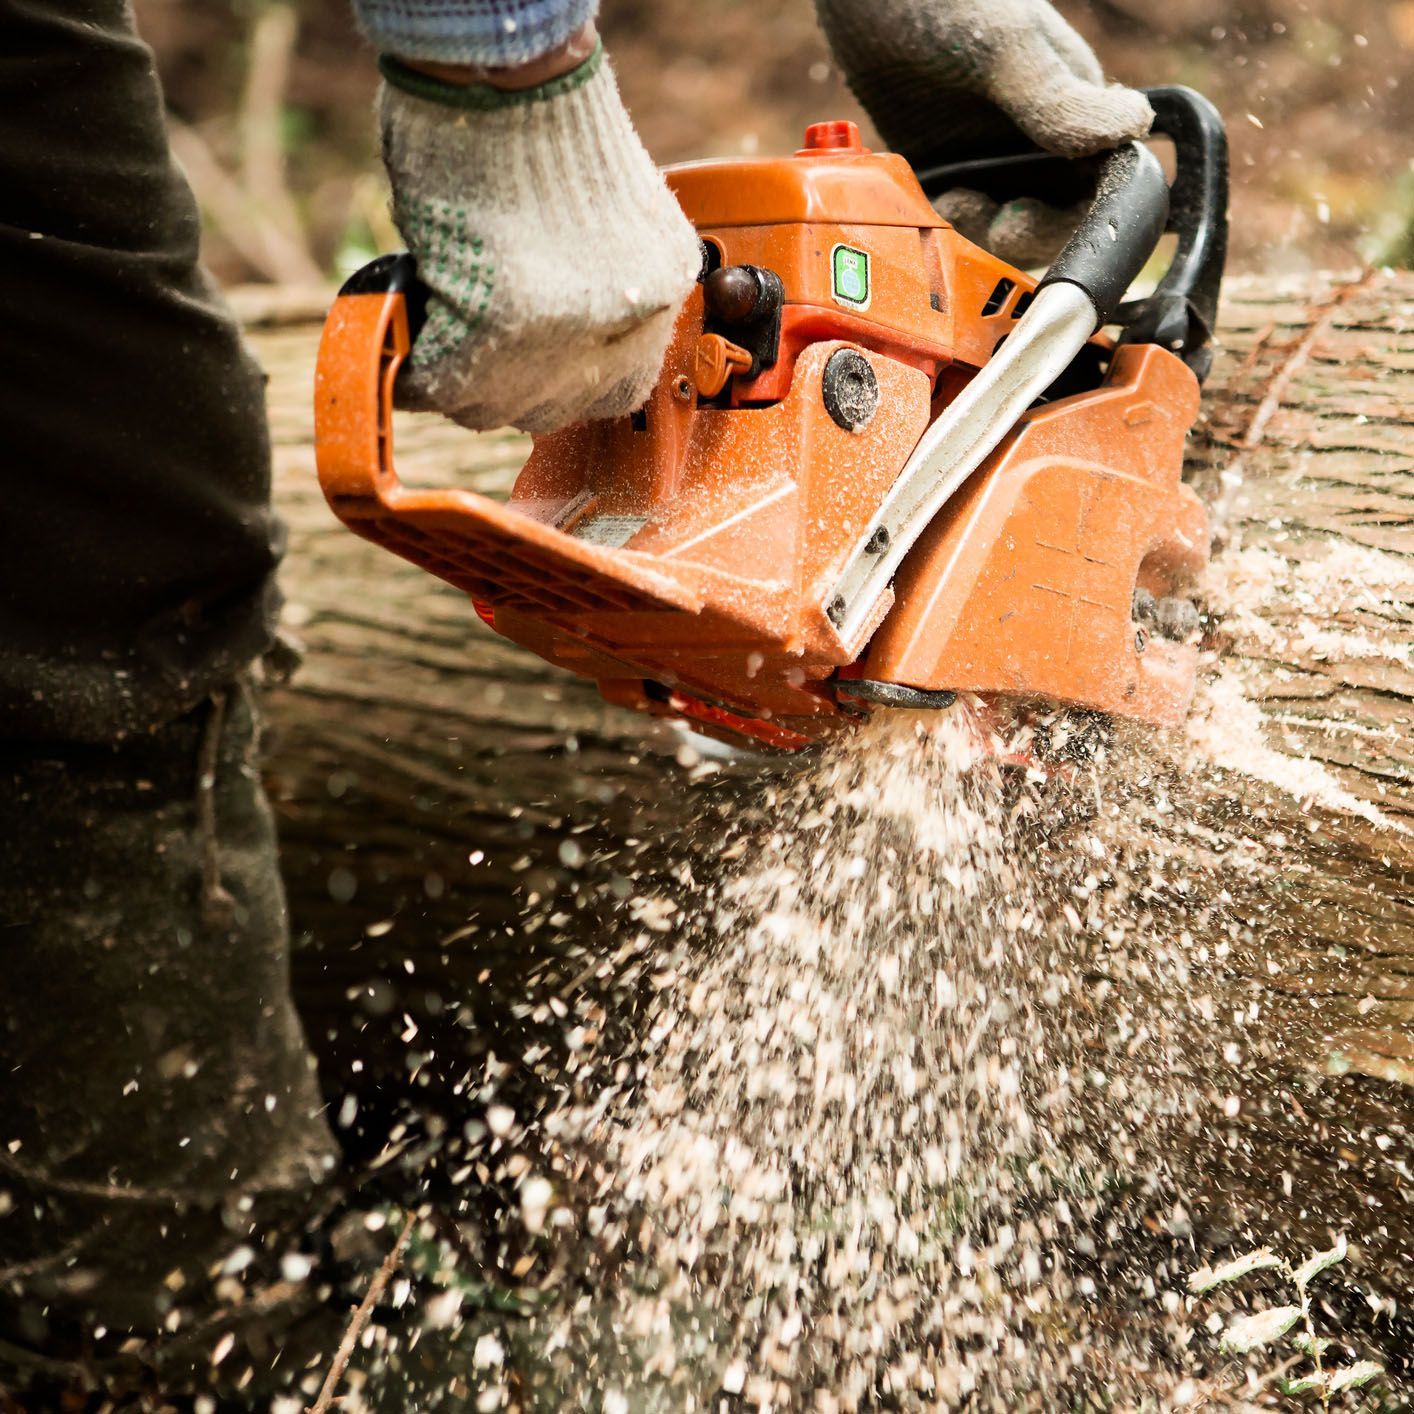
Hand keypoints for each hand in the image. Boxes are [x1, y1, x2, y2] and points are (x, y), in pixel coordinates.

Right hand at [377, 41, 700, 433]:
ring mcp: (571, 327)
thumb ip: (595, 280)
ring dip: (459, 381)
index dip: (561, 383)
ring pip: (501, 405)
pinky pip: (450, 380)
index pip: (621, 386)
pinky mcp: (505, 326)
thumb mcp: (605, 213)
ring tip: (436, 337)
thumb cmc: (540, 118)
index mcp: (663, 282)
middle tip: (468, 352)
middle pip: (558, 406)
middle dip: (505, 387)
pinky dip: (419, 368)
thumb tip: (552, 334)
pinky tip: (409, 336)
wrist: (509, 68)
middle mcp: (631, 314)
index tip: (525, 370)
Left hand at [814, 0, 1152, 263]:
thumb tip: (1132, 127)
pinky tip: (930, 200)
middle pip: (1050, 219)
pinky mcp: (941, 167)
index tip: (1031, 217)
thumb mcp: (1005, 47)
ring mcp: (986, 156)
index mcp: (1075, 107)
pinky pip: (953, 216)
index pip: (1099, 184)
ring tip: (953, 202)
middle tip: (998, 221)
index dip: (1077, 218)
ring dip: (981, 231)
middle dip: (1025, 233)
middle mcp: (1036, 140)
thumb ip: (1059, 98)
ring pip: (999, 226)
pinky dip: (945, 222)